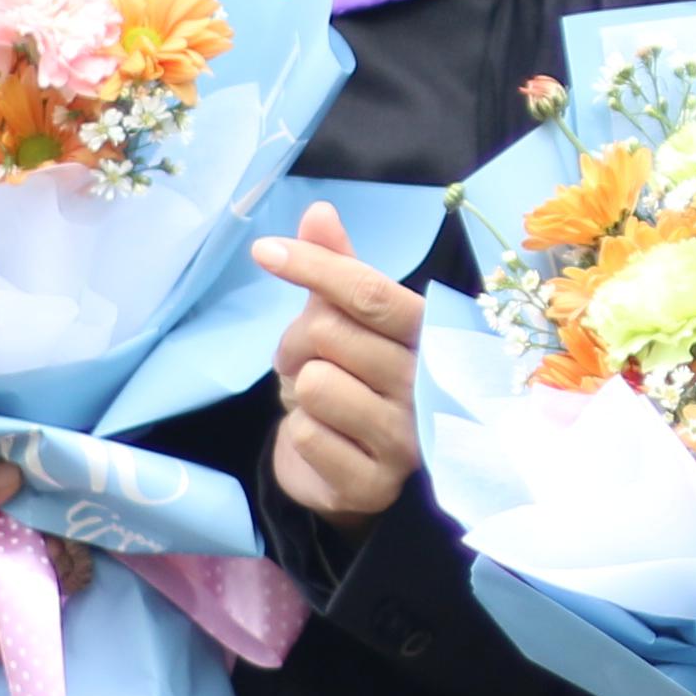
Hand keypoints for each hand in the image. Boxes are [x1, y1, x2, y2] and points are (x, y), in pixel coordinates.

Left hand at [253, 200, 423, 523]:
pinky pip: (307, 434)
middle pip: (331, 334)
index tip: (265, 252)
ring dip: (298, 390)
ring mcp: (407, 439)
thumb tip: (319, 211)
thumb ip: (339, 266)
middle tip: (305, 360)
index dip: (316, 267)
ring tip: (318, 401)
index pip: (371, 293)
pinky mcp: (375, 484)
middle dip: (297, 342)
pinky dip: (301, 433)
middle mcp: (430, 386)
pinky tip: (325, 440)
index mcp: (430, 337)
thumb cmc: (355, 380)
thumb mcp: (348, 320)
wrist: (353, 469)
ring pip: (316, 384)